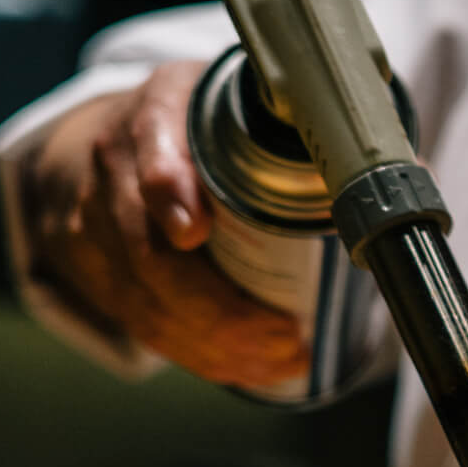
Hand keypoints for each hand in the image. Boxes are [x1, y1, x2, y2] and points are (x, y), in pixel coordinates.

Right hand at [22, 60, 306, 386]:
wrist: (114, 136)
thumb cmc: (196, 120)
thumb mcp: (234, 98)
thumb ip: (287, 121)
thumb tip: (374, 160)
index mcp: (154, 115)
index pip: (150, 154)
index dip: (167, 191)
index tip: (193, 230)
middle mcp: (112, 172)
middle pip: (149, 254)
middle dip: (221, 308)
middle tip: (287, 335)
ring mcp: (93, 226)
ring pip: (145, 300)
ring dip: (218, 344)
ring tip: (284, 359)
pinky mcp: (93, 272)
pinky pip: (141, 323)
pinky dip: (197, 353)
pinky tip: (246, 368)